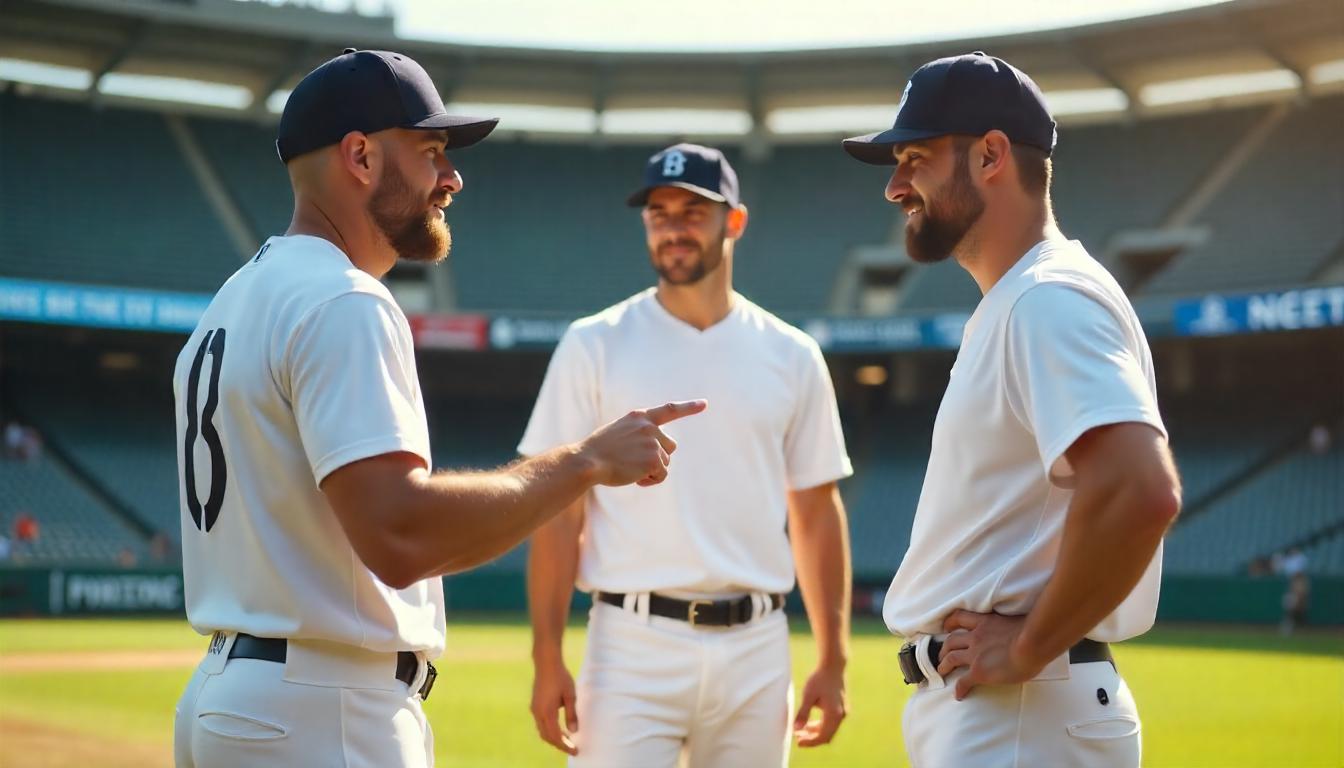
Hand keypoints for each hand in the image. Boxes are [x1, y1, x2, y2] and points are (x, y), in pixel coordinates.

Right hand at [530, 657, 578, 754]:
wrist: (546, 663)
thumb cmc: (561, 677)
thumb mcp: (570, 695)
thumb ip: (571, 714)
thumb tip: (574, 731)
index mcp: (547, 712)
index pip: (556, 736)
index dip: (565, 746)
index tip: (575, 751)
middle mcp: (538, 713)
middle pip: (547, 736)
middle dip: (559, 744)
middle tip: (572, 748)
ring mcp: (534, 709)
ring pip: (542, 731)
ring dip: (553, 738)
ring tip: (567, 740)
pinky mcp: (534, 705)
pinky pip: (540, 723)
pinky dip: (549, 730)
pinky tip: (559, 728)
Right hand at [578, 400, 706, 486]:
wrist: (588, 462)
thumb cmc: (598, 452)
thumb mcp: (617, 433)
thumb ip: (638, 435)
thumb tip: (658, 455)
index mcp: (639, 417)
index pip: (669, 410)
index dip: (688, 407)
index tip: (704, 404)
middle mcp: (649, 427)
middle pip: (669, 447)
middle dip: (657, 458)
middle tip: (634, 464)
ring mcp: (653, 442)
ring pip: (665, 462)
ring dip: (652, 470)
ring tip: (630, 470)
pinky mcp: (654, 459)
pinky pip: (662, 475)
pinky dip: (651, 480)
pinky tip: (635, 479)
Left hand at [792, 664, 846, 746]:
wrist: (833, 666)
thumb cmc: (819, 679)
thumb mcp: (808, 695)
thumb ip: (803, 713)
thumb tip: (795, 729)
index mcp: (833, 714)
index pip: (822, 736)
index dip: (810, 742)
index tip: (797, 742)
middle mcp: (841, 715)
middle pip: (826, 736)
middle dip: (812, 739)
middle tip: (797, 738)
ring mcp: (843, 712)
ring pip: (829, 730)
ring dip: (815, 732)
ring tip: (800, 731)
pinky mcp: (841, 707)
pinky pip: (831, 723)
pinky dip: (820, 726)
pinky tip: (809, 723)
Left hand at [937, 610, 1045, 699]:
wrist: (1032, 644)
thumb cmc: (1034, 633)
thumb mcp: (1018, 623)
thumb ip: (1013, 628)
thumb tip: (1021, 633)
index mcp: (986, 623)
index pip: (961, 618)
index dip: (950, 623)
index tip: (946, 627)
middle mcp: (976, 637)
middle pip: (951, 641)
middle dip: (944, 648)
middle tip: (942, 655)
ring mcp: (975, 655)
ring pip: (951, 658)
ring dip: (944, 665)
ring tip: (942, 671)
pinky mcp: (979, 671)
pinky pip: (963, 681)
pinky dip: (959, 689)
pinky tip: (958, 695)